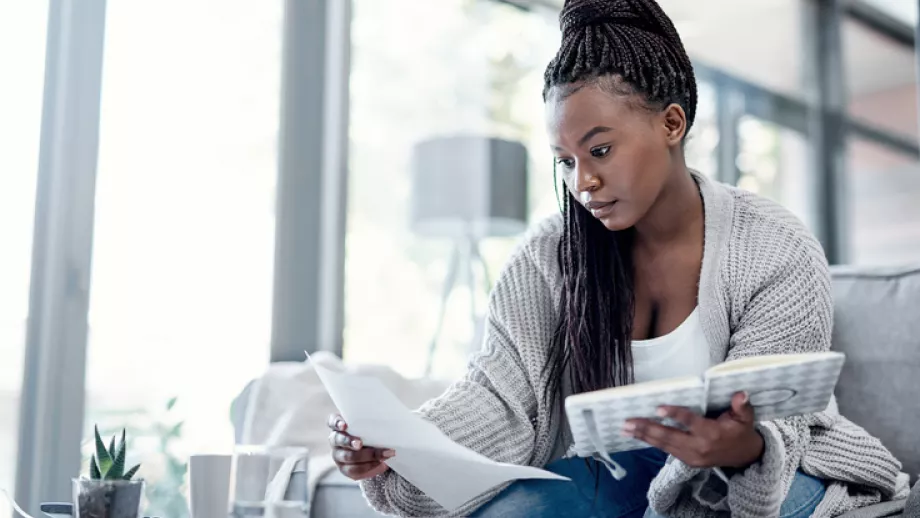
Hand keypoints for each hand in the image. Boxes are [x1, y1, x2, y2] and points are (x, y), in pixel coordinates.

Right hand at [327, 413, 394, 479]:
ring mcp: (338, 455)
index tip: (344, 425)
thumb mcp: (371, 426)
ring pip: (347, 456)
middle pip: (338, 439)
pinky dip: (369, 466)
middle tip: (360, 443)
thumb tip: (388, 423)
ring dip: (365, 456)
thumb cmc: (372, 432)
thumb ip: (373, 423)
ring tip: (380, 456)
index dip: (337, 423)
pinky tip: (380, 463)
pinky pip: (354, 470)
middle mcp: (335, 440)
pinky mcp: (345, 469)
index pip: (332, 421)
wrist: (375, 452)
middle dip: (349, 442)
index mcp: (339, 425)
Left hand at [623, 391, 764, 468]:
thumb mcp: (746, 418)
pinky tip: (636, 435)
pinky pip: (665, 450)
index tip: (659, 408)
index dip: (675, 414)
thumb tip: (741, 394)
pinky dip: (650, 442)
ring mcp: (691, 456)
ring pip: (663, 445)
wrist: (744, 458)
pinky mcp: (687, 461)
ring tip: (625, 428)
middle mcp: (699, 447)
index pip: (690, 422)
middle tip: (629, 421)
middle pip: (669, 436)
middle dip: (647, 428)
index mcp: (712, 433)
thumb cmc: (741, 432)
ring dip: (643, 436)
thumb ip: (742, 406)